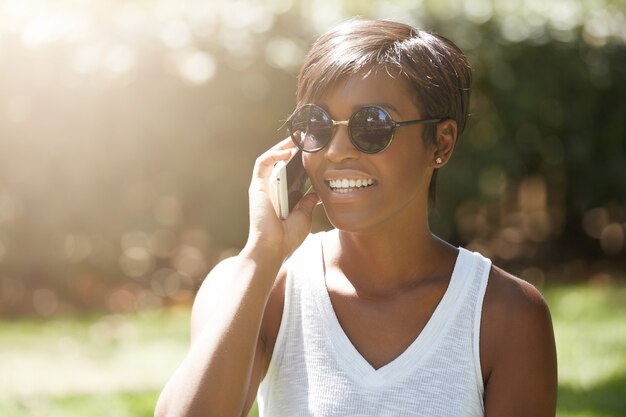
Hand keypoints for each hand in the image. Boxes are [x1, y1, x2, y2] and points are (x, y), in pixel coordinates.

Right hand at [245, 138, 318, 259]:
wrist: (273, 248)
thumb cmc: (287, 237)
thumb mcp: (304, 216)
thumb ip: (308, 202)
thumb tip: (317, 193)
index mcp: (283, 196)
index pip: (293, 173)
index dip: (302, 162)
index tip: (316, 152)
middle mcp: (272, 189)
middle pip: (282, 163)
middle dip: (293, 149)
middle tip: (308, 138)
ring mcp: (263, 187)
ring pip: (271, 159)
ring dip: (283, 146)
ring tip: (298, 138)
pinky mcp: (256, 186)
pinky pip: (263, 163)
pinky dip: (274, 154)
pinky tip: (288, 151)